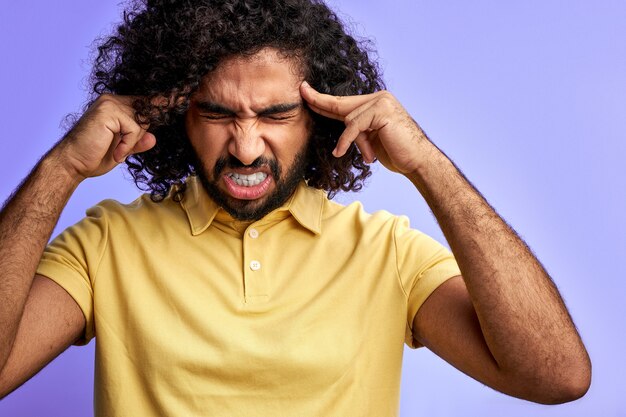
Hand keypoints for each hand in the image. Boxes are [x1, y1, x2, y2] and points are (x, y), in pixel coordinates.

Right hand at [52, 95, 155, 179]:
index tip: (180, 99)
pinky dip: (128, 145)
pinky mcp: (108, 111)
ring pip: (142, 121)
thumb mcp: (124, 149)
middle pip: (147, 111)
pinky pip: (134, 129)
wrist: (73, 163)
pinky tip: (116, 153)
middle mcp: (112, 100)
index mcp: (116, 106)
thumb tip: (153, 137)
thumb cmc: (94, 156)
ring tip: (118, 152)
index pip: (144, 102)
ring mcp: (109, 103)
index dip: (161, 104)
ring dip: (133, 142)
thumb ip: (138, 141)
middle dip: (144, 132)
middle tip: (128, 147)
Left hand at [300, 82, 431, 173]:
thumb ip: (356, 129)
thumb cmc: (396, 153)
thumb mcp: (370, 139)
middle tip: (302, 92)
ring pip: (349, 119)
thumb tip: (340, 124)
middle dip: (320, 102)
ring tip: (370, 155)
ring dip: (355, 141)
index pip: (344, 102)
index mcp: (376, 102)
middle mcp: (379, 97)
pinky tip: (340, 151)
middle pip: (342, 104)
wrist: (417, 162)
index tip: (306, 93)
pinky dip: (347, 140)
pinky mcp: (381, 110)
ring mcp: (381, 102)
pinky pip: (354, 126)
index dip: (324, 100)